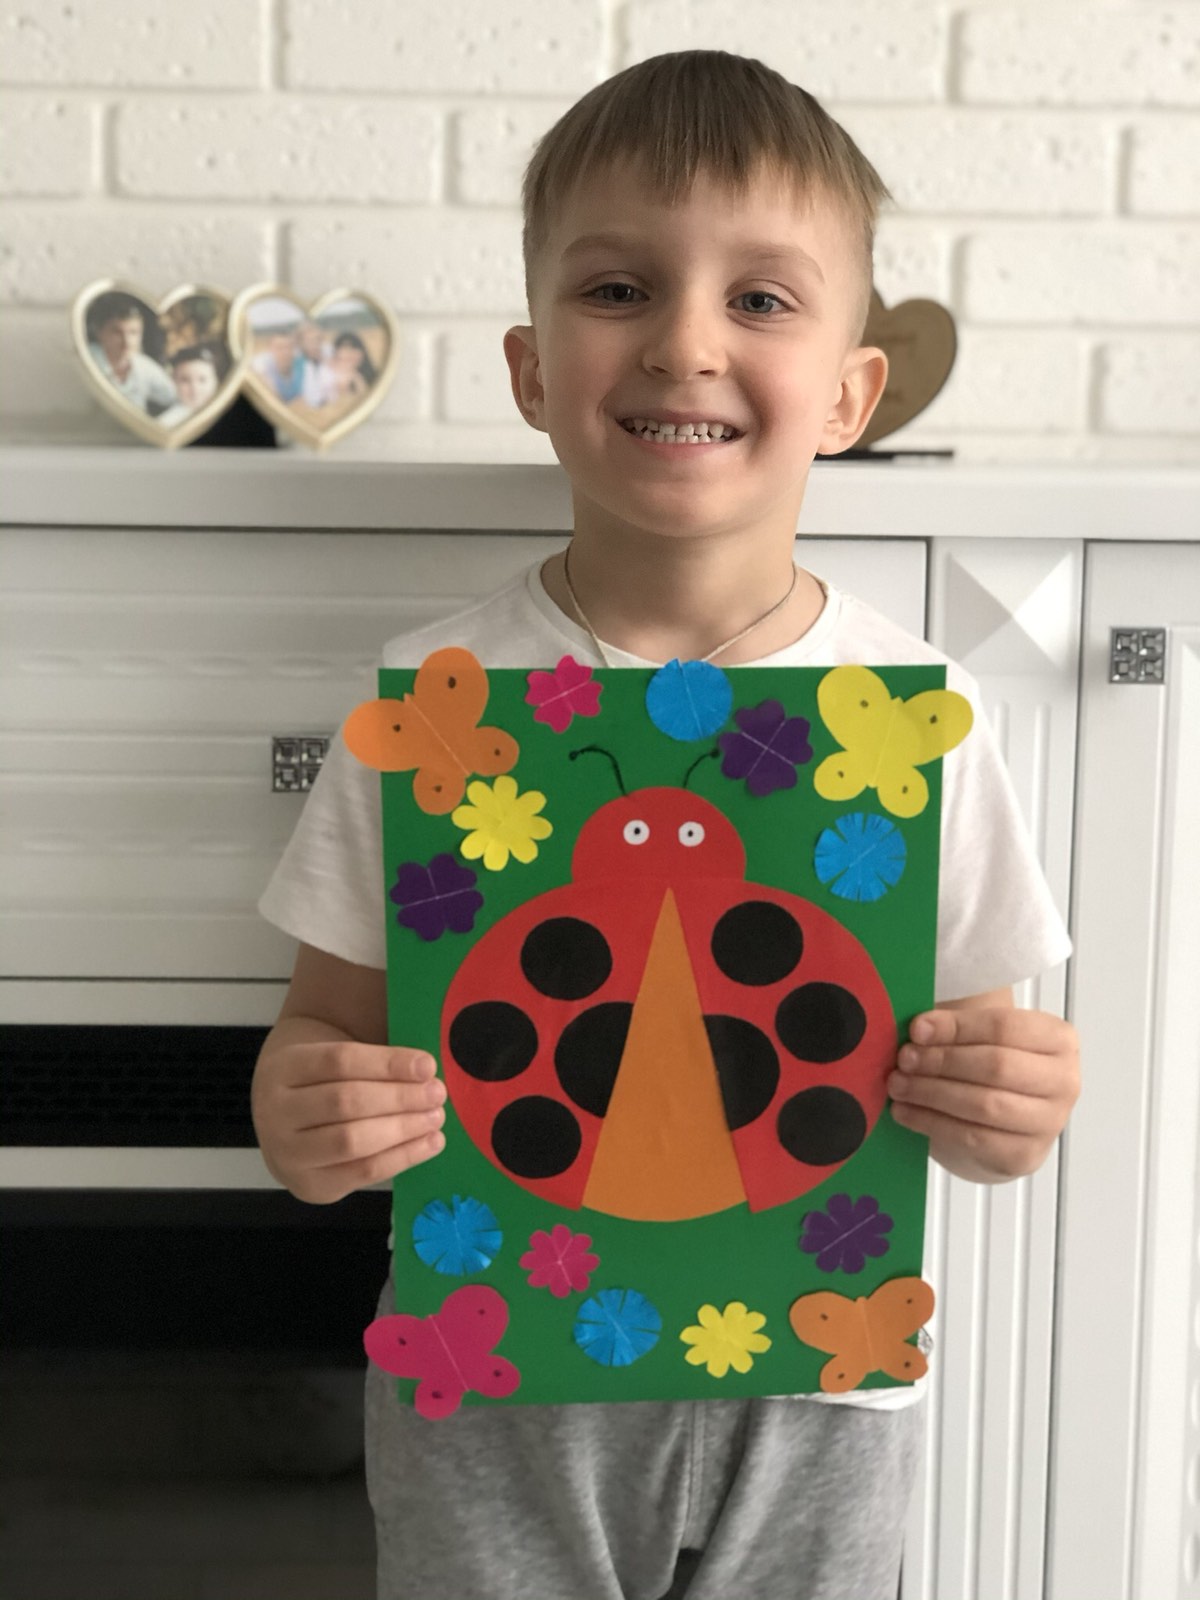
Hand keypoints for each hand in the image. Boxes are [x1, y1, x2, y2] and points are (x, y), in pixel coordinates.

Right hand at [251, 1033, 446, 1203]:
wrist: (284, 1118)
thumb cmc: (323, 1079)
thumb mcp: (332, 1051)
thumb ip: (373, 1057)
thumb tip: (425, 1068)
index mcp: (284, 1067)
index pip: (339, 1061)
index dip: (387, 1063)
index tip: (427, 1065)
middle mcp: (276, 1112)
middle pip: (345, 1102)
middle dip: (399, 1098)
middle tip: (437, 1093)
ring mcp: (288, 1154)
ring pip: (352, 1141)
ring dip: (403, 1129)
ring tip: (436, 1117)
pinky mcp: (311, 1186)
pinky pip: (363, 1173)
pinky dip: (403, 1157)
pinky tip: (430, 1142)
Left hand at [887, 1005, 1079, 1182]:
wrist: (1004, 1119)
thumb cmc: (990, 1065)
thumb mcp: (981, 1036)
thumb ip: (956, 1027)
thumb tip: (919, 1031)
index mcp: (1058, 1040)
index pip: (1005, 1027)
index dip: (957, 1027)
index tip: (917, 1029)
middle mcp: (1064, 1081)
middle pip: (997, 1066)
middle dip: (942, 1061)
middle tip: (904, 1059)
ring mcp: (1050, 1123)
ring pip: (985, 1105)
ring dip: (932, 1092)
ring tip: (899, 1084)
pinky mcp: (1025, 1155)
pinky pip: (973, 1138)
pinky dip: (932, 1123)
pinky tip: (907, 1111)